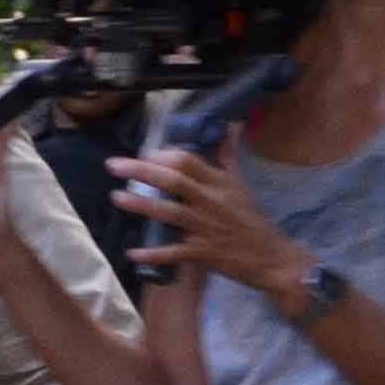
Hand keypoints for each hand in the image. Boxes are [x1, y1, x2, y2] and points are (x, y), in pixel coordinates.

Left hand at [104, 139, 295, 290]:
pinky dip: (152, 254)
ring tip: (116, 197)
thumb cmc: (251, 220)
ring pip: (169, 212)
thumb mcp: (240, 185)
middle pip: (173, 181)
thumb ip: (227, 157)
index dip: (163, 156)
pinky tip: (132, 253)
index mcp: (218, 183)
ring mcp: (205, 227)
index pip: (188, 161)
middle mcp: (210, 202)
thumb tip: (229, 127)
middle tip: (113, 166)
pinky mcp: (202, 253)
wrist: (271, 257)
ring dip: (141, 204)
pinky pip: (173, 253)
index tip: (145, 155)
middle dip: (140, 171)